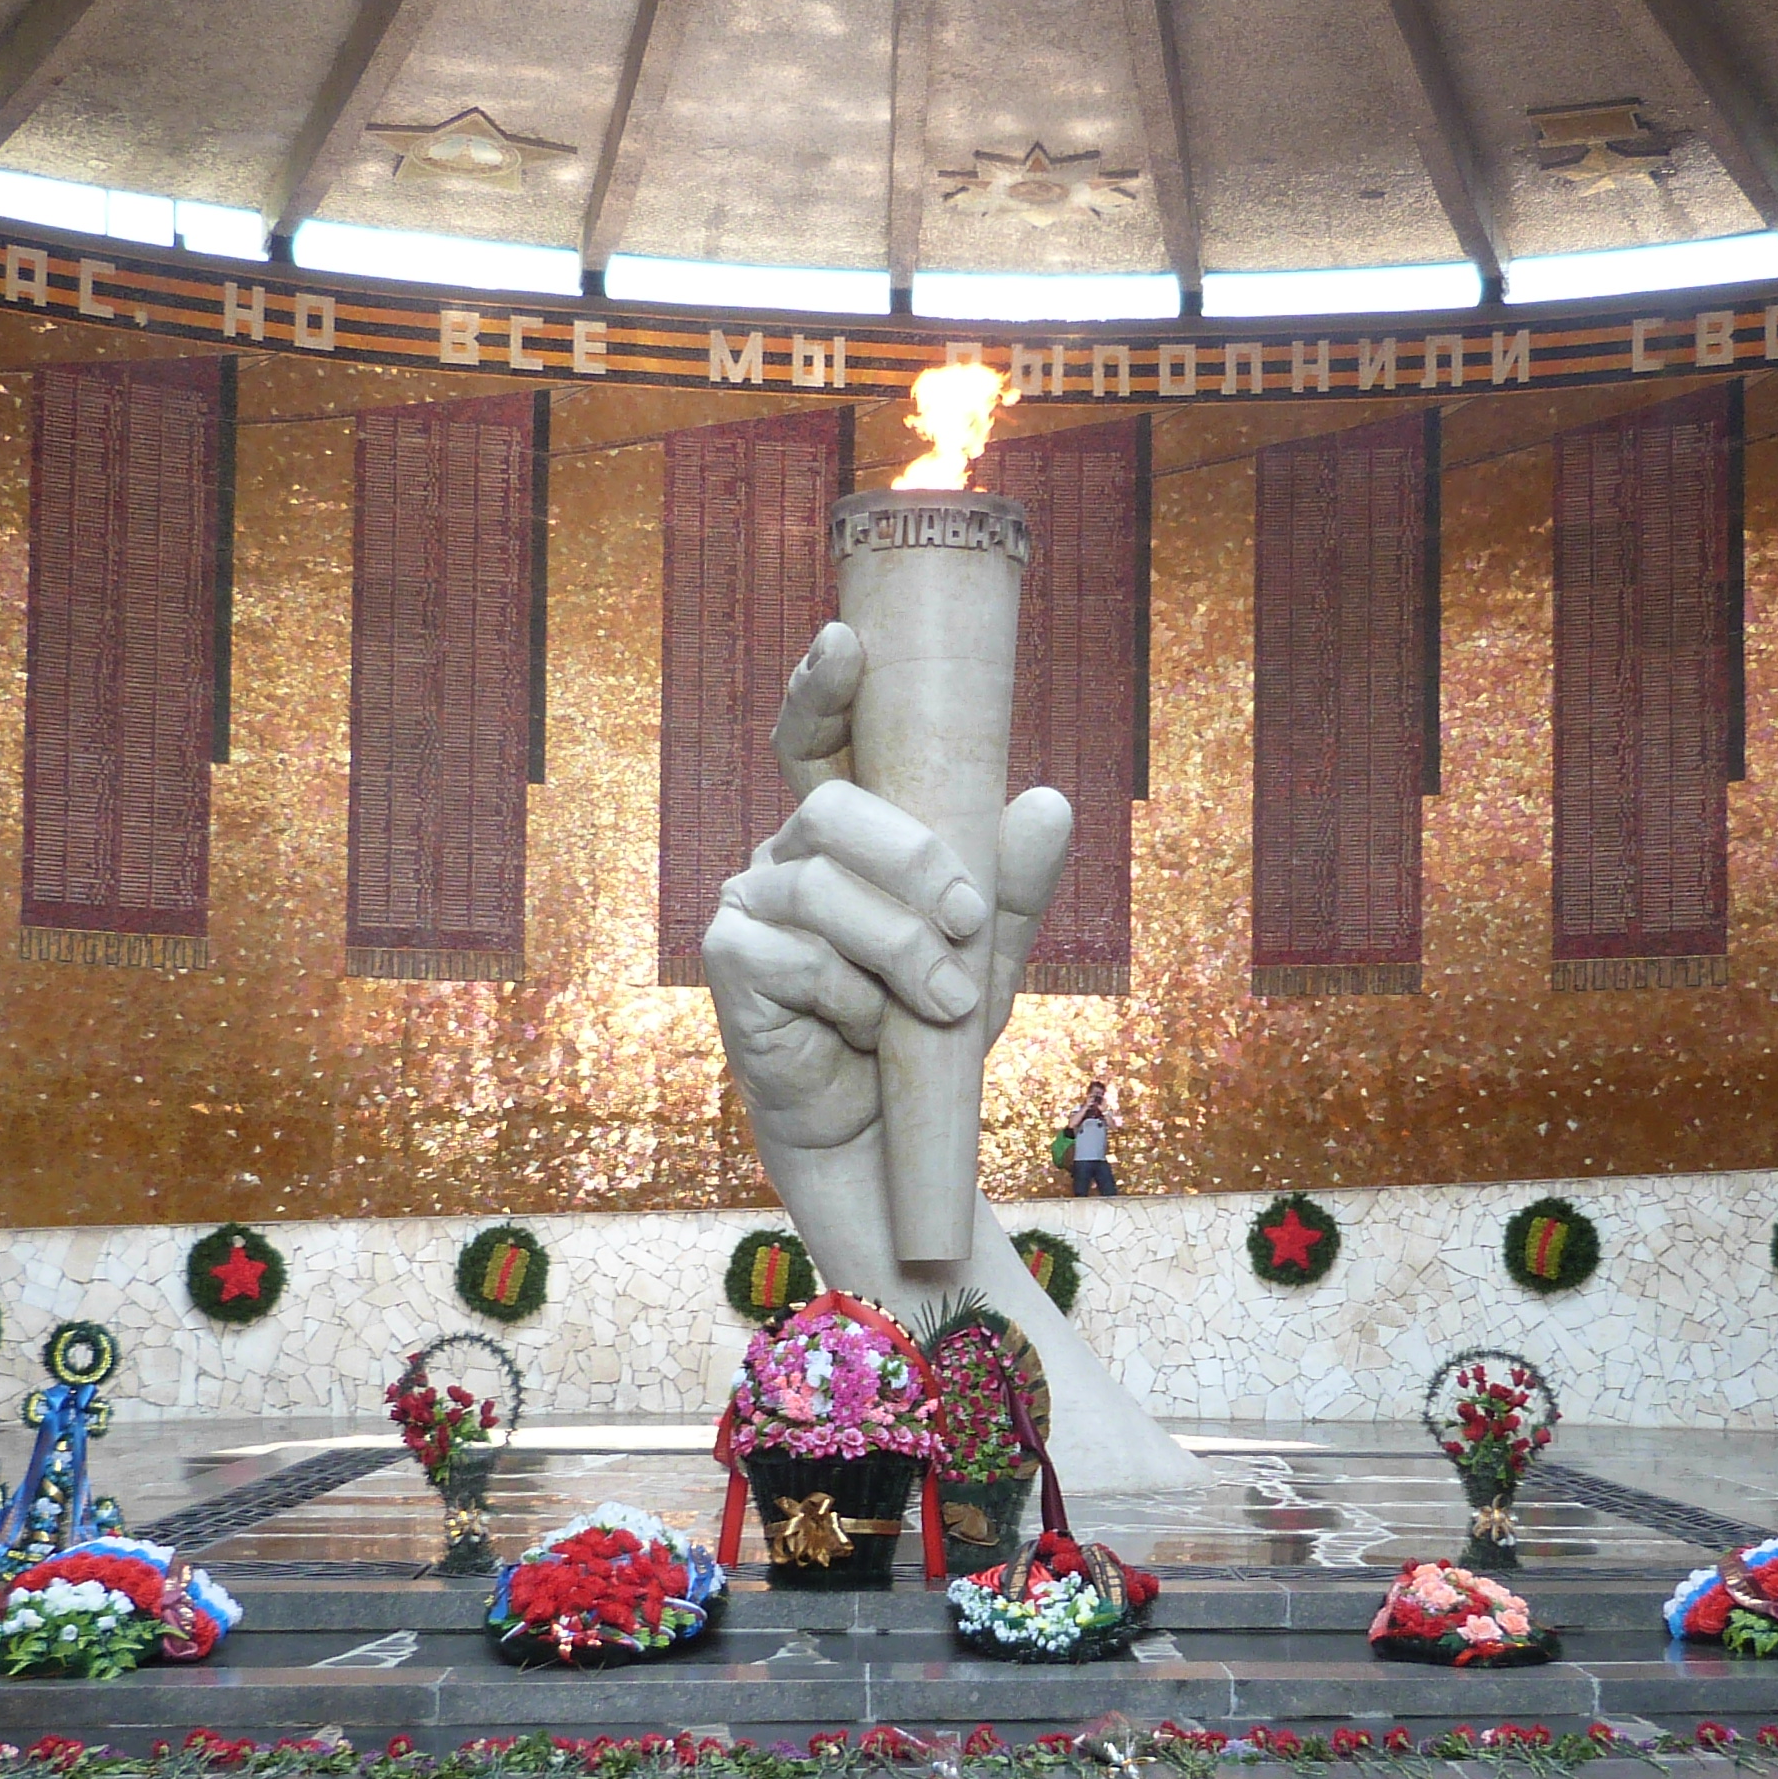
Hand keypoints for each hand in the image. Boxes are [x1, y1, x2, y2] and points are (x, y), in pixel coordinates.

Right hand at [705, 621, 1072, 1157]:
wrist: (886, 1137)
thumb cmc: (925, 1032)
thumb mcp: (985, 952)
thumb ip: (1012, 881)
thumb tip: (1048, 801)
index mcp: (843, 835)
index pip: (817, 740)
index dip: (821, 689)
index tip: (846, 641)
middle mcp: (787, 857)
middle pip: (832, 810)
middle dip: (914, 861)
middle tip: (966, 923)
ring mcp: (749, 908)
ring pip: (822, 891)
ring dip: (900, 950)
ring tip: (945, 1005)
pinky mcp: (729, 966)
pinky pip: (797, 958)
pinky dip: (854, 1000)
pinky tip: (868, 1032)